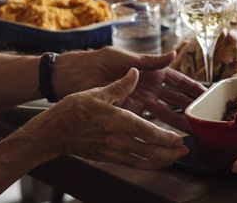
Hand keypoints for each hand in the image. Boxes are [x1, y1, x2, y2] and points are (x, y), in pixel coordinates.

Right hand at [30, 68, 187, 168]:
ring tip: (174, 158)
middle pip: (150, 151)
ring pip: (143, 161)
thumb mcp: (97, 92)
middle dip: (170, 153)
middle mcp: (117, 139)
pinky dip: (146, 164)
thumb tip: (136, 72)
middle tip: (184, 150)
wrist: (52, 132)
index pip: (149, 132)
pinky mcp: (107, 157)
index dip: (167, 138)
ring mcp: (112, 151)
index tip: (180, 139)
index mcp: (118, 121)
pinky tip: (153, 162)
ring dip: (161, 161)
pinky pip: (132, 164)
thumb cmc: (72, 111)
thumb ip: (120, 85)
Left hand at [55, 48, 205, 131]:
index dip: (191, 87)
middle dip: (189, 107)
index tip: (206, 94)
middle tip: (204, 117)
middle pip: (174, 99)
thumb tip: (173, 53)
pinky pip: (147, 122)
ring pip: (164, 113)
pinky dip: (159, 129)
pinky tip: (169, 136)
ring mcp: (139, 101)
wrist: (74, 75)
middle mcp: (148, 87)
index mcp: (150, 71)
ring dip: (178, 121)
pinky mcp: (128, 113)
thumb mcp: (126, 58)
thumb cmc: (99, 60)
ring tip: (192, 131)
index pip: (176, 80)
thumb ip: (149, 60)